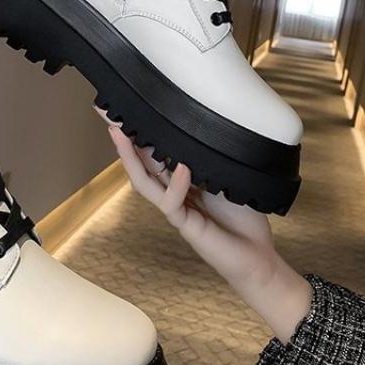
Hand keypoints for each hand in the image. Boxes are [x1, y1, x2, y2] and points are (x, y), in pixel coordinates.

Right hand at [105, 122, 310, 343]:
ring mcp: (176, 209)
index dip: (139, 131)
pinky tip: (181, 168)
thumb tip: (203, 127)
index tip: (127, 106)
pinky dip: (177, 184)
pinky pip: (173, 202)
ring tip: (120, 133)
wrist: (257, 258)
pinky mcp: (186, 225)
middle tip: (106, 112)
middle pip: (140, 162)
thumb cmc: (245, 218)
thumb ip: (210, 159)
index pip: (153, 151)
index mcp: (181, 179)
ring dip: (130, 157)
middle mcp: (172, 192)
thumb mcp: (227, 176)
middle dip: (122, 138)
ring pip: (144, 182)